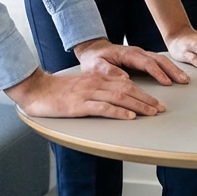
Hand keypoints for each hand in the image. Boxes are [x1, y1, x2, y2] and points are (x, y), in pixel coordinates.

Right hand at [5, 67, 163, 119]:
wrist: (36, 89)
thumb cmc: (56, 91)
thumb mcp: (81, 86)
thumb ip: (97, 88)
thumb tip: (116, 95)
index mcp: (97, 78)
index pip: (125, 85)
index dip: (142, 93)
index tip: (155, 102)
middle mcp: (95, 83)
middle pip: (127, 90)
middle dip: (146, 99)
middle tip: (160, 108)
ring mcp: (87, 93)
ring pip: (119, 98)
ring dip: (138, 106)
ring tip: (151, 112)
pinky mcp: (79, 105)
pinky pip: (103, 108)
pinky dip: (118, 112)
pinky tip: (129, 117)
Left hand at [73, 39, 189, 85]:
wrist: (94, 50)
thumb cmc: (94, 59)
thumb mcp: (95, 65)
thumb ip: (107, 70)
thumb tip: (123, 77)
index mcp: (127, 54)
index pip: (146, 62)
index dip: (157, 72)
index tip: (166, 82)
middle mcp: (137, 52)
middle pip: (159, 59)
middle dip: (172, 70)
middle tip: (183, 80)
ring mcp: (141, 55)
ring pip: (161, 59)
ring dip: (173, 69)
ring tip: (184, 79)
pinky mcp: (142, 59)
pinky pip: (159, 62)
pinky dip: (169, 68)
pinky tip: (175, 76)